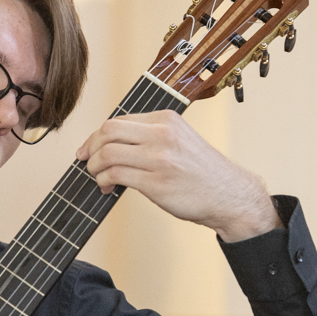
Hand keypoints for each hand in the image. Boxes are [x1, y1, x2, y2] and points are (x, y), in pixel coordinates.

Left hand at [77, 111, 281, 242]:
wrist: (230, 196)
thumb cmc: (202, 173)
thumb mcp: (180, 140)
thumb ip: (150, 136)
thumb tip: (110, 144)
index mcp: (167, 119)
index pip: (119, 120)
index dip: (96, 136)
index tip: (89, 149)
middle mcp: (163, 134)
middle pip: (108, 131)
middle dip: (90, 148)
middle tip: (85, 162)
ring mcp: (160, 158)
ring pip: (108, 153)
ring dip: (94, 168)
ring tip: (98, 178)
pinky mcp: (157, 183)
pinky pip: (116, 175)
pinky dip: (104, 181)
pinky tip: (107, 188)